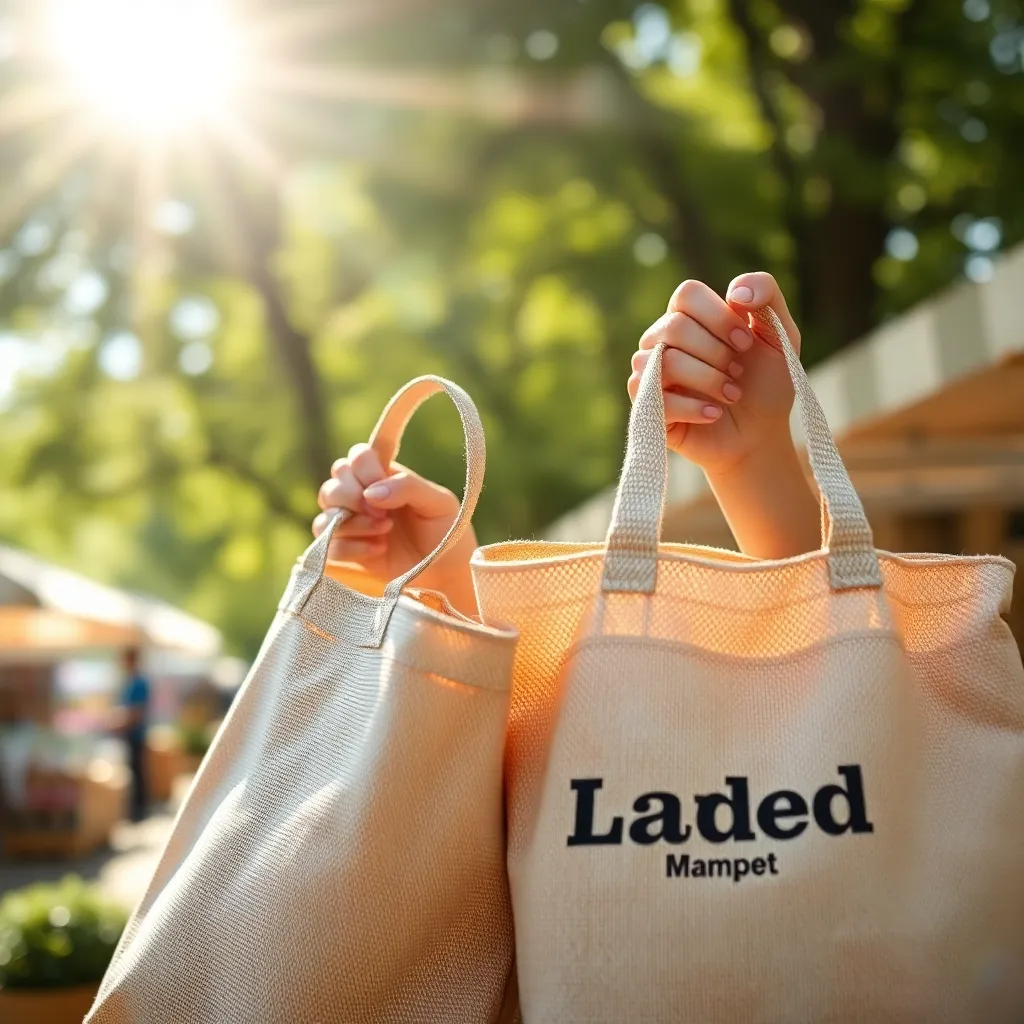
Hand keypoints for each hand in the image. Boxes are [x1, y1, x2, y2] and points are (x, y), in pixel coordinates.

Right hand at [313, 444, 477, 616]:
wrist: (445, 571)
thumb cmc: (444, 530)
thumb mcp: (438, 502)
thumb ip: (408, 487)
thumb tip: (370, 493)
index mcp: (384, 476)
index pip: (356, 456)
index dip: (364, 469)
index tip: (380, 488)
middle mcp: (362, 496)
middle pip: (333, 484)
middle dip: (352, 498)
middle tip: (383, 516)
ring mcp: (352, 524)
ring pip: (325, 513)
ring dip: (352, 523)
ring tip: (384, 532)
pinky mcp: (347, 550)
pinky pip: (327, 544)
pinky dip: (350, 547)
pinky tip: (378, 550)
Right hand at [628, 271, 800, 476]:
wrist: (758, 435)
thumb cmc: (766, 383)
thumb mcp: (781, 334)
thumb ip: (766, 295)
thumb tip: (736, 291)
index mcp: (690, 317)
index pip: (687, 294)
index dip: (718, 316)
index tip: (746, 341)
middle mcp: (663, 341)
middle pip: (674, 326)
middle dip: (716, 352)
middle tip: (739, 372)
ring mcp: (651, 373)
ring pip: (665, 361)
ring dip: (709, 379)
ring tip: (732, 395)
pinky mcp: (647, 407)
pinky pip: (655, 397)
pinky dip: (693, 407)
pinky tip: (714, 414)